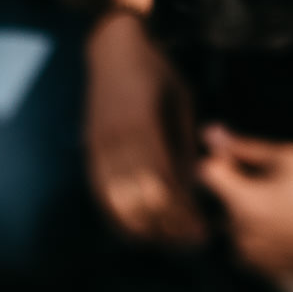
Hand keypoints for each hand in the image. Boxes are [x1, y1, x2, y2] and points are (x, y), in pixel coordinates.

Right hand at [85, 11, 207, 245]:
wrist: (113, 48)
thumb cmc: (156, 71)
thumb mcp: (181, 101)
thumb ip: (183, 144)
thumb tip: (192, 188)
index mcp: (143, 125)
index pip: (164, 184)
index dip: (183, 214)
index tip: (202, 232)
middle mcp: (116, 139)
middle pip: (141, 199)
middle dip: (168, 228)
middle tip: (191, 242)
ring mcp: (99, 145)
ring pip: (117, 202)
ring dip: (143, 228)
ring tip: (168, 241)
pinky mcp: (90, 149)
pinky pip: (99, 192)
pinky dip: (117, 216)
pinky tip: (135, 229)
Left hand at [195, 125, 292, 276]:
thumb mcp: (291, 158)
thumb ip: (245, 148)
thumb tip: (210, 134)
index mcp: (243, 206)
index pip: (206, 173)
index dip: (222, 158)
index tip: (245, 155)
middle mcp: (242, 237)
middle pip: (221, 200)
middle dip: (239, 184)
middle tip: (278, 178)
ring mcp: (256, 259)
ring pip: (235, 223)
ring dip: (249, 209)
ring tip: (288, 200)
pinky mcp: (270, 271)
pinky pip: (252, 243)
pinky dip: (263, 230)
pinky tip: (292, 220)